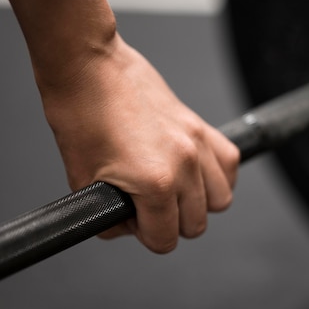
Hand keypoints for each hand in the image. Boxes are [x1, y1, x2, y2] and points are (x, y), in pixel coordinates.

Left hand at [38, 33, 239, 252]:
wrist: (89, 67)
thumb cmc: (80, 113)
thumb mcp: (81, 181)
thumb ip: (110, 216)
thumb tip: (127, 226)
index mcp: (155, 182)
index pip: (164, 240)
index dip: (144, 235)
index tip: (131, 219)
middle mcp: (185, 163)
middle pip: (196, 224)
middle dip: (170, 223)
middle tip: (145, 205)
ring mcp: (197, 143)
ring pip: (220, 199)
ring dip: (197, 203)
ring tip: (171, 190)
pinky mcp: (200, 125)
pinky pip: (229, 162)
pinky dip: (217, 176)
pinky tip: (193, 172)